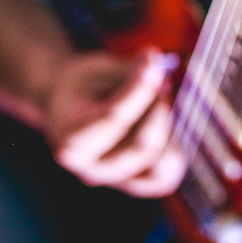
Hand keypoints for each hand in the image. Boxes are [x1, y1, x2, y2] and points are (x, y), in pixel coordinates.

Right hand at [42, 47, 186, 196]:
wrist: (67, 110)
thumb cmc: (80, 86)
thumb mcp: (95, 69)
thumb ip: (125, 69)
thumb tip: (155, 62)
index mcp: (70, 139)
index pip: (113, 118)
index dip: (139, 88)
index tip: (152, 60)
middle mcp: (91, 167)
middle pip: (140, 146)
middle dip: (157, 106)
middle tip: (160, 74)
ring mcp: (114, 178)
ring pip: (159, 164)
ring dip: (167, 124)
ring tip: (162, 93)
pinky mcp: (135, 182)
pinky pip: (165, 175)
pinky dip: (174, 146)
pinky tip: (165, 118)